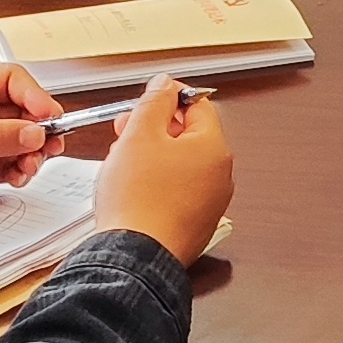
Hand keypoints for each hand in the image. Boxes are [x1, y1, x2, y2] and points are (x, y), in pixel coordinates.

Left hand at [0, 62, 61, 226]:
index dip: (35, 96)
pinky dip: (18, 171)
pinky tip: (17, 176)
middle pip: (21, 112)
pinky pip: (8, 165)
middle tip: (50, 145)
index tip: (50, 116)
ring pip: (19, 142)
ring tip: (29, 166)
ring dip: (30, 154)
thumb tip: (35, 132)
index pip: (12, 80)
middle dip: (38, 129)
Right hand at [92, 77, 233, 264]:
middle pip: (189, 136)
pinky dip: (156, 184)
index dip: (169, 97)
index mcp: (214, 149)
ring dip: (153, 155)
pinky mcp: (193, 225)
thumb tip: (165, 85)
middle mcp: (219, 177)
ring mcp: (209, 204)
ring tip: (123, 161)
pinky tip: (133, 189)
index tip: (147, 97)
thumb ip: (154, 102)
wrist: (134, 257)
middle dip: (155, 128)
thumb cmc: (138, 200)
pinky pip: (177, 193)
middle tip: (126, 130)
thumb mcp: (139, 134)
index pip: (198, 106)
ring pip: (180, 165)